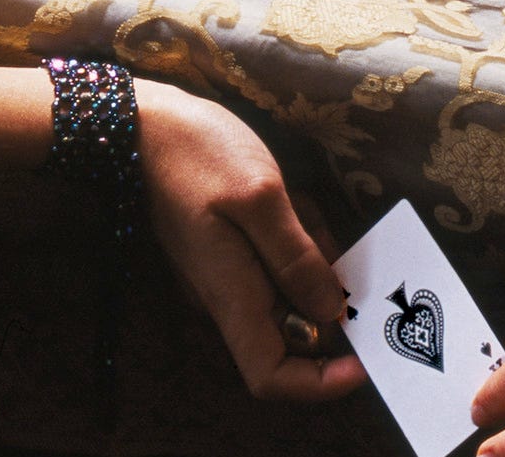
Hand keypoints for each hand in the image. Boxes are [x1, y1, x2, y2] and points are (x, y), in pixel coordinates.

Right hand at [136, 81, 363, 405]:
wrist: (141, 121)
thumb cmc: (196, 153)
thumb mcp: (259, 196)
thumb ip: (296, 257)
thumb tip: (331, 312)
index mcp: (232, 295)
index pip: (271, 377)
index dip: (319, 383)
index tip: (362, 358)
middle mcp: (227, 297)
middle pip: (290, 333)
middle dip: (327, 297)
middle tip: (338, 244)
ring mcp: (224, 273)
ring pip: (287, 290)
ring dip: (312, 257)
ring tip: (303, 204)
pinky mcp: (225, 249)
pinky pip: (273, 262)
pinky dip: (295, 238)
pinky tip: (291, 198)